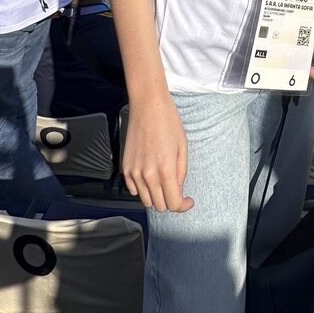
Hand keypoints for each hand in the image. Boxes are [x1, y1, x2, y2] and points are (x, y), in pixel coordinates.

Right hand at [122, 95, 193, 213]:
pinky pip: (134, 190)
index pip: (173, 204)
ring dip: (156, 196)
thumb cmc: (168, 122)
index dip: (183, 206)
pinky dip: (143, 188)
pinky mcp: (125, 168)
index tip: (188, 201)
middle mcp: (148, 175)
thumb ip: (181, 173)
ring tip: (163, 181)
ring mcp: (134, 173)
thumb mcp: (183, 147)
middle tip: (176, 189)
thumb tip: (178, 190)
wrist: (148, 106)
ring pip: (146, 201)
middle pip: (160, 206)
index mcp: (166, 170)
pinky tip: (150, 175)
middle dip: (170, 201)